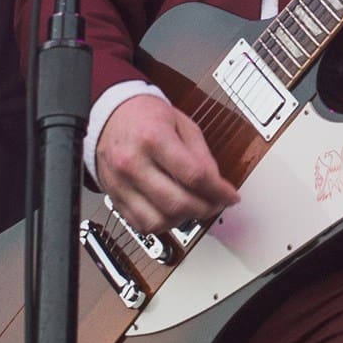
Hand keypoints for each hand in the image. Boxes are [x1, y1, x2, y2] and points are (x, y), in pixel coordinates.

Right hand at [96, 92, 238, 235]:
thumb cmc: (146, 117)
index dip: (219, 192)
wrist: (110, 117)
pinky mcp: (114, 198)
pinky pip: (141, 225)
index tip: (231, 196)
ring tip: (195, 208)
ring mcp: (121, 183)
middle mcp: (133, 163)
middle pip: (177, 203)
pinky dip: (163, 225)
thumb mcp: (182, 124)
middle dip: (205, 209)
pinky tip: (173, 213)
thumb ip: (202, 155)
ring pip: (159, 221)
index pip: (194, 175)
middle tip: (216, 204)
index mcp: (153, 138)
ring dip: (185, 220)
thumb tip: (217, 185)